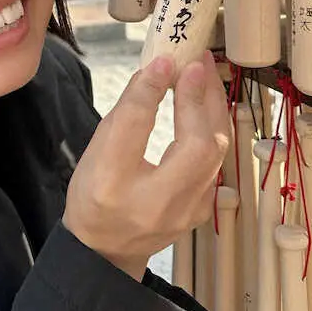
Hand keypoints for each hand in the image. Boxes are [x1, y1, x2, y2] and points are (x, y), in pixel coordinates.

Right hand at [62, 50, 229, 280]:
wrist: (107, 250)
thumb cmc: (95, 194)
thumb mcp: (96, 151)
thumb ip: (127, 112)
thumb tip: (158, 69)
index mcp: (111, 186)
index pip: (135, 129)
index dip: (151, 91)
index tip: (164, 60)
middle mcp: (154, 204)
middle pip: (195, 145)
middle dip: (200, 98)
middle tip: (196, 61)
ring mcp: (185, 212)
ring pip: (215, 152)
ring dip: (214, 107)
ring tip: (204, 74)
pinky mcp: (203, 210)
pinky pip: (216, 161)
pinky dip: (214, 127)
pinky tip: (207, 104)